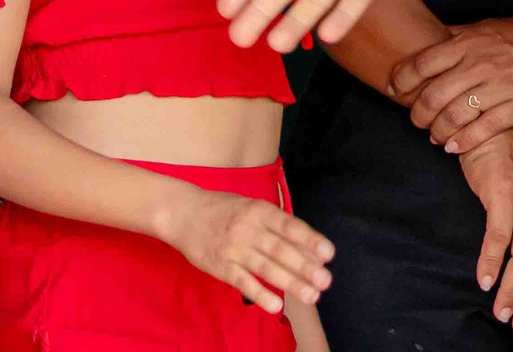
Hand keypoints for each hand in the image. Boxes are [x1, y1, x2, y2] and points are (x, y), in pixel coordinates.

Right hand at [158, 184, 333, 315]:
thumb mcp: (252, 207)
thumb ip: (276, 225)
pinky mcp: (220, 266)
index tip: (329, 254)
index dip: (310, 240)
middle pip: (281, 250)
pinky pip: (243, 282)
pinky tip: (276, 305)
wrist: (183, 213)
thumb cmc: (224, 209)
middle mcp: (248, 228)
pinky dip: (260, 295)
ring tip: (311, 295)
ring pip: (266, 268)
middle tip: (325, 281)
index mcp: (259, 210)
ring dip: (290, 283)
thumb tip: (307, 245)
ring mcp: (234, 248)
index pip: (289, 226)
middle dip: (305, 266)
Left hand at [389, 7, 512, 152]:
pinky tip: (454, 147)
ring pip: (455, 116)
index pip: (423, 62)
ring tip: (435, 137)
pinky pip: (483, 129)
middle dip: (417, 113)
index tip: (393, 89)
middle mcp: (480, 64)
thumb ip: (458, 36)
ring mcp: (500, 86)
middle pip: (433, 95)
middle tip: (415, 121)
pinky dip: (463, 141)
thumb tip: (429, 37)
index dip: (402, 79)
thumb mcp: (488, 27)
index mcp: (470, 42)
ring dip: (438, 131)